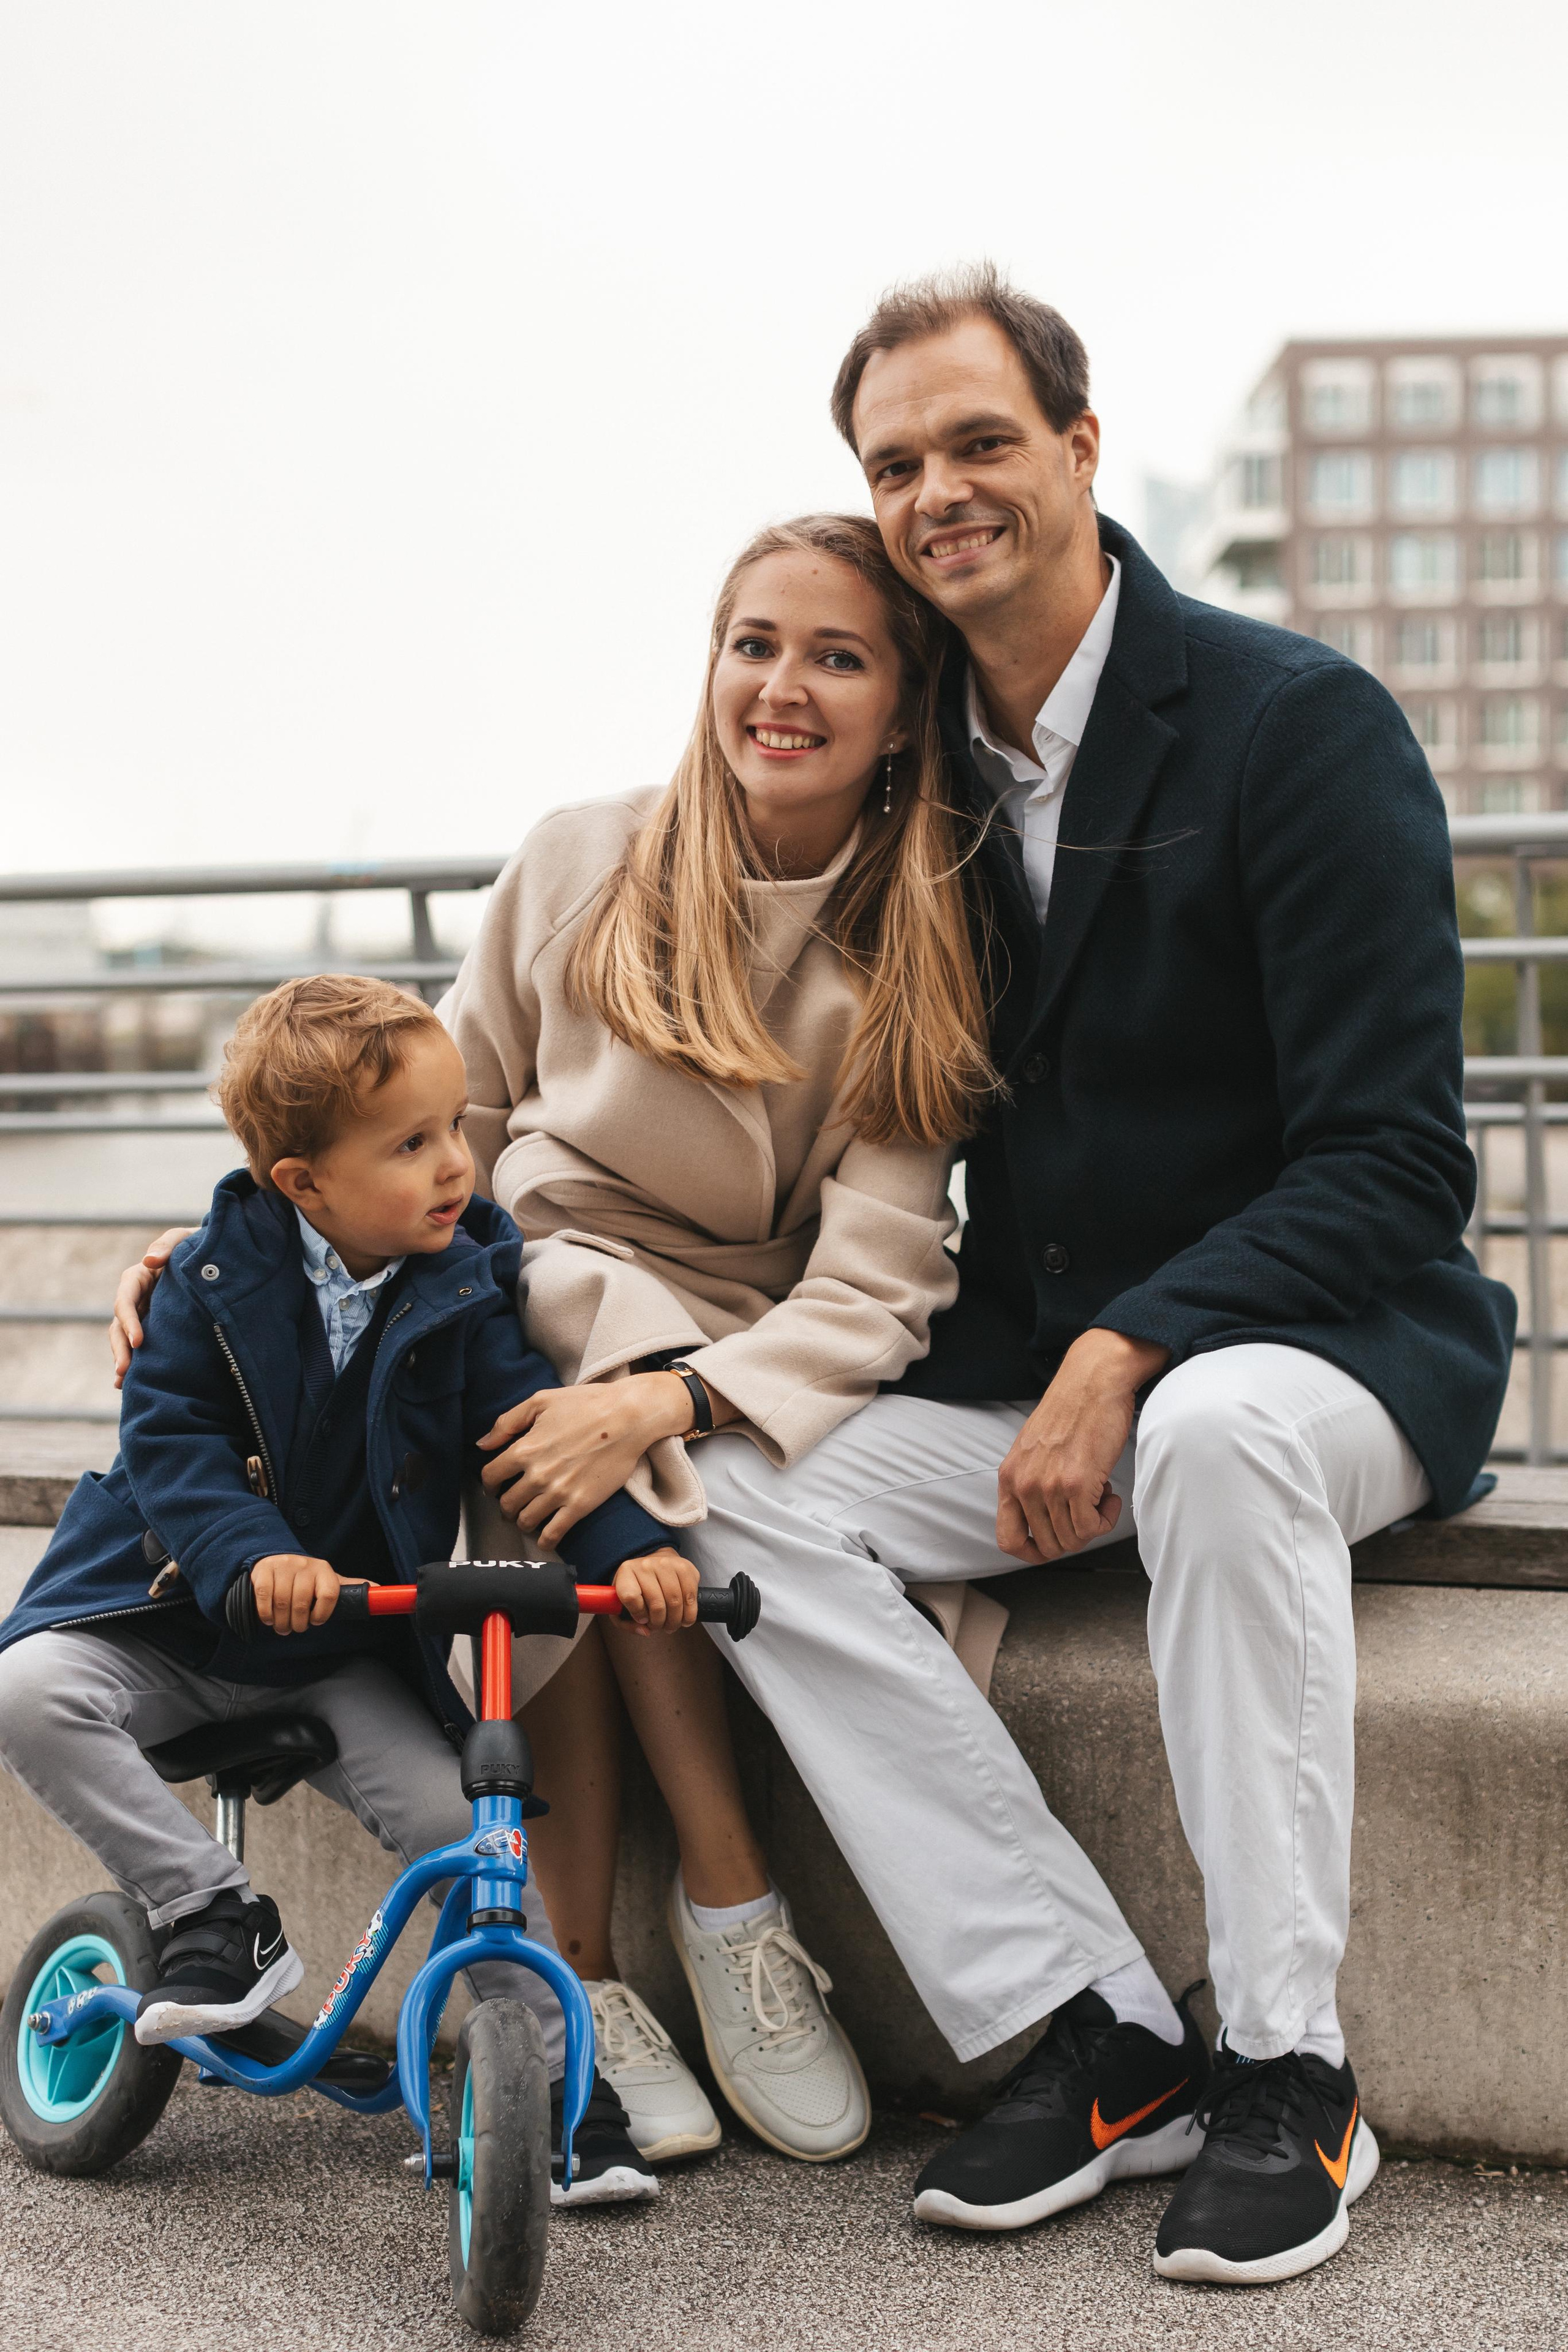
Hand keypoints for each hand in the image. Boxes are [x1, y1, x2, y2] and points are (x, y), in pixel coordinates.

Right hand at [108, 1227, 194, 1387]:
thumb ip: (167, 1244)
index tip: (139, 1341)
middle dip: (120, 1348)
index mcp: (139, 1277)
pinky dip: (136, 1364)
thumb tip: (149, 1261)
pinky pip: (143, 1348)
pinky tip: (132, 1385)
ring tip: (122, 1383)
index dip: (129, 1320)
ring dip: (123, 1360)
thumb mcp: (183, 1239)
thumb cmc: (196, 1245)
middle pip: (119, 1325)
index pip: (126, 1298)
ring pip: (125, 1340)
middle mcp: (137, 1299)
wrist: (214, 1259)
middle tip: (124, 1370)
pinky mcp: (156, 1329)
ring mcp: (144, 1316)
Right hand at [250, 1553, 350, 1634]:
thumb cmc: (306, 1579)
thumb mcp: (328, 1581)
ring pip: (283, 1602)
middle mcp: (305, 1565)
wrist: (277, 1560)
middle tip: (295, 1628)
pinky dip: (266, 1613)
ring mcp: (284, 1566)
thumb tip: (378, 1589)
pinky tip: (269, 1618)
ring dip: (282, 1622)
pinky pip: (264, 1596)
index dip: (323, 1614)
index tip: (316, 1621)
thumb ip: (350, 1587)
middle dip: (298, 1623)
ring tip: (283, 1627)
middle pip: (302, 1602)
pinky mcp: (264, 1570)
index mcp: (324, 1570)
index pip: (329, 1594)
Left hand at [477, 1374, 694, 1548]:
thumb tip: (482, 1444)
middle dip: (506, 1506)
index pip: (490, 1477)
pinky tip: (544, 1538)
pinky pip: (553, 1534)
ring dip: (522, 1522)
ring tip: (527, 1519)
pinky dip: (544, 1540)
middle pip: (507, 1503)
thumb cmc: (586, 1403)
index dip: (489, 1484)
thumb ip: (507, 1423)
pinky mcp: (580, 1506)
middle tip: (512, 1504)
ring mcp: (559, 1493)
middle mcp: (537, 1475)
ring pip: (526, 1521)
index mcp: (524, 1449)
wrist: (629, 1417)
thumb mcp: (541, 1401)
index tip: (495, 1487)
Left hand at [612, 1547, 698, 1634]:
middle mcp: (646, 1565)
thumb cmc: (638, 1586)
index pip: (630, 1596)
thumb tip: (645, 1631)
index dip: (638, 1614)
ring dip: (675, 1621)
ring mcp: (667, 1564)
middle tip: (660, 1627)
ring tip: (671, 1624)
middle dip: (659, 1623)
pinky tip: (684, 1618)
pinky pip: (690, 1597)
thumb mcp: (623, 1604)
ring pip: (675, 1602)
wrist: (655, 1562)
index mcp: (626, 1572)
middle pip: (656, 1604)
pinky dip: (689, 1614)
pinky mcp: (685, 1567)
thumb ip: (628, 1623)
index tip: (642, 1619)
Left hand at [996, 1329, 1168, 1564]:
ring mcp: (1049, 1486)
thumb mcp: (1031, 1451)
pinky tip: (1110, 1494)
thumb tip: (1040, 1523)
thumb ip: (1028, 1484)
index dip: (1032, 1553)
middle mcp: (1024, 1485)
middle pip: (1048, 1546)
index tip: (1053, 1544)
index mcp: (1008, 1478)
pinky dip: (1107, 1518)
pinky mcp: (1077, 1484)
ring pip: (1073, 1540)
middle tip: (1086, 1509)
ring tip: (1099, 1495)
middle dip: (1073, 1536)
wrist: (1092, 1382)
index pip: (1007, 1540)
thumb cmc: (1069, 1414)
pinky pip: (1092, 1527)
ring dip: (1093, 1524)